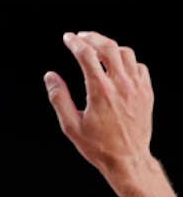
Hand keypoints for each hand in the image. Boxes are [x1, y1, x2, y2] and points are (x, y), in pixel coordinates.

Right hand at [47, 31, 155, 179]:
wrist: (128, 159)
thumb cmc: (99, 146)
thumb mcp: (70, 125)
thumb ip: (59, 98)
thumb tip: (50, 77)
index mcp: (100, 91)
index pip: (86, 56)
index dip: (75, 43)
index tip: (67, 38)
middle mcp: (121, 85)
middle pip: (109, 47)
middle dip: (93, 37)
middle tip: (81, 36)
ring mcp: (137, 88)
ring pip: (126, 53)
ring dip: (110, 47)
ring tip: (98, 48)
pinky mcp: (147, 93)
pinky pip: (139, 67)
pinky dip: (127, 60)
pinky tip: (117, 65)